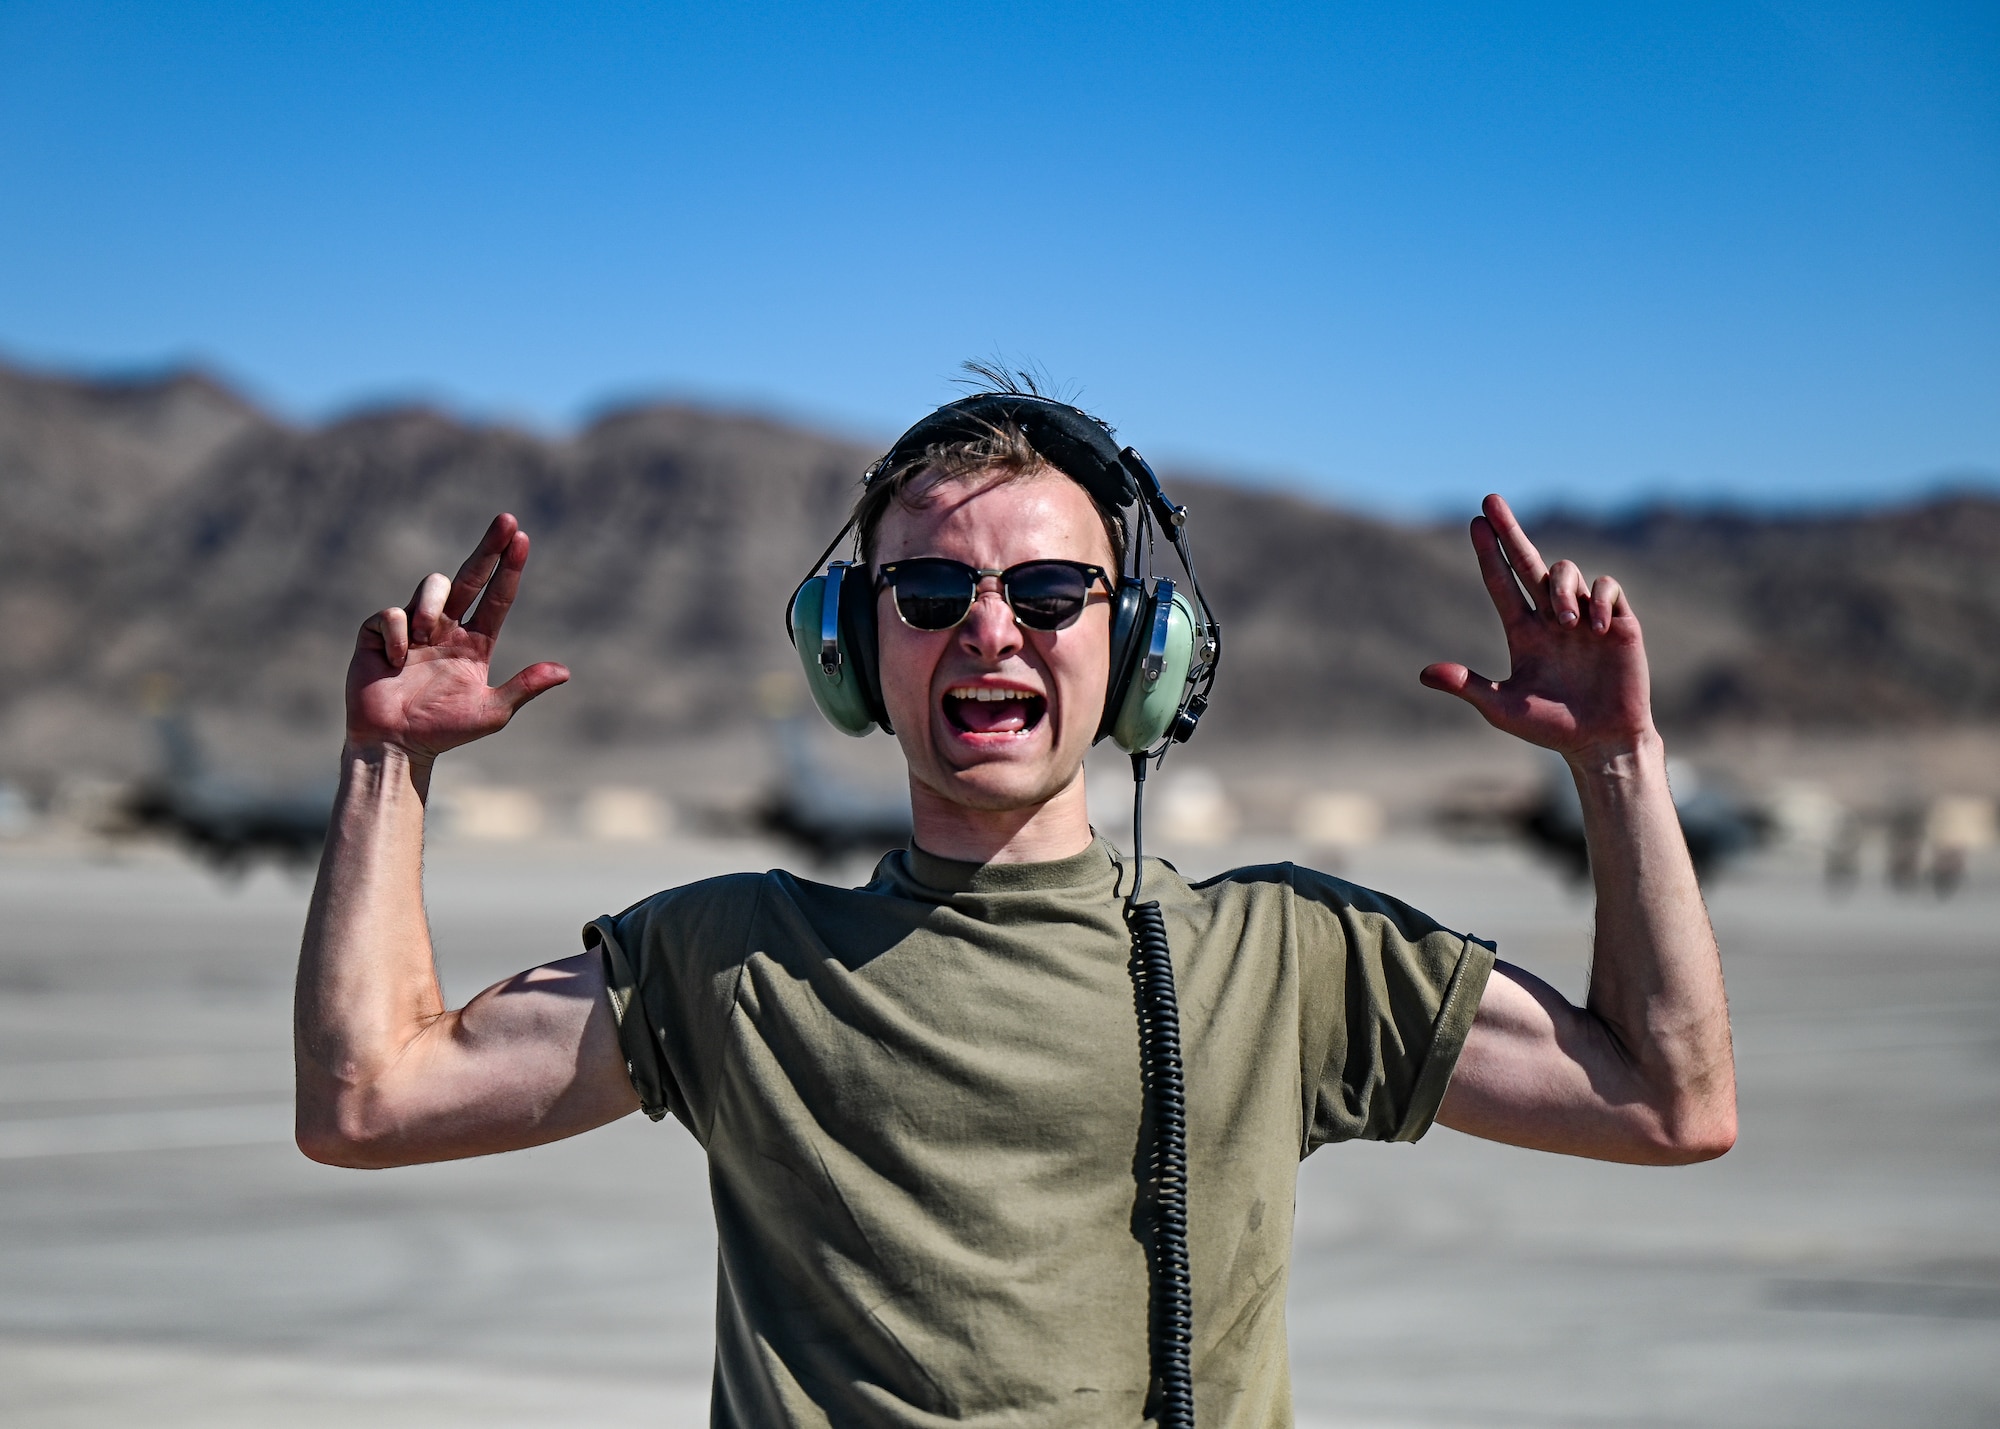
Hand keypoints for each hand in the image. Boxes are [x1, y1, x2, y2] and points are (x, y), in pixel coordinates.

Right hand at [345, 513, 569, 762]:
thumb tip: (565, 671)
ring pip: (432, 588)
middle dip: (489, 547)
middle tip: (507, 519)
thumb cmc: (444, 731)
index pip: (497, 598)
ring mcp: (414, 629)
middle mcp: (447, 629)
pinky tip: (396, 662)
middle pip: (470, 576)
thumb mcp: (492, 711)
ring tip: (427, 635)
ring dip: (433, 604)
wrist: (395, 746)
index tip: (522, 538)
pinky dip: (397, 634)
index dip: (509, 569)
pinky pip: (391, 614)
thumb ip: (524, 687)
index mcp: (475, 643)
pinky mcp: (379, 634)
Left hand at [1420, 494, 1653, 759]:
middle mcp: (1550, 617)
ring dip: (1560, 587)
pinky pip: (1605, 587)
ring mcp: (1583, 617)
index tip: (1475, 523)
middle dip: (1509, 530)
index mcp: (1522, 632)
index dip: (1489, 554)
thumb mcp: (1503, 709)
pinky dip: (1599, 599)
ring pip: (1565, 572)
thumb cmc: (1550, 728)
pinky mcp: (1619, 622)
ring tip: (1563, 622)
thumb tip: (1423, 673)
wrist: (1603, 742)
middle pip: (1528, 562)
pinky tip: (1597, 628)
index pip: (1501, 583)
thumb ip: (1468, 687)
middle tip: (1489, 500)